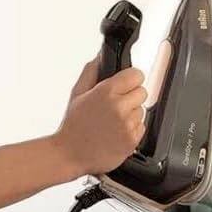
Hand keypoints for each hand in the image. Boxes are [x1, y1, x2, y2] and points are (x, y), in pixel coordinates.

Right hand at [52, 58, 146, 179]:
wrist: (69, 154)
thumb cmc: (73, 125)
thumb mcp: (77, 93)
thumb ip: (91, 71)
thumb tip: (100, 56)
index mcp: (107, 92)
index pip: (137, 74)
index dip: (131, 79)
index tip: (125, 85)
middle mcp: (119, 107)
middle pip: (143, 92)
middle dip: (131, 97)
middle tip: (115, 106)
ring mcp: (127, 124)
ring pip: (142, 110)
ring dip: (131, 114)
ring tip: (112, 122)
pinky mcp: (132, 140)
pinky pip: (142, 127)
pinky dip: (132, 129)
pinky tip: (116, 132)